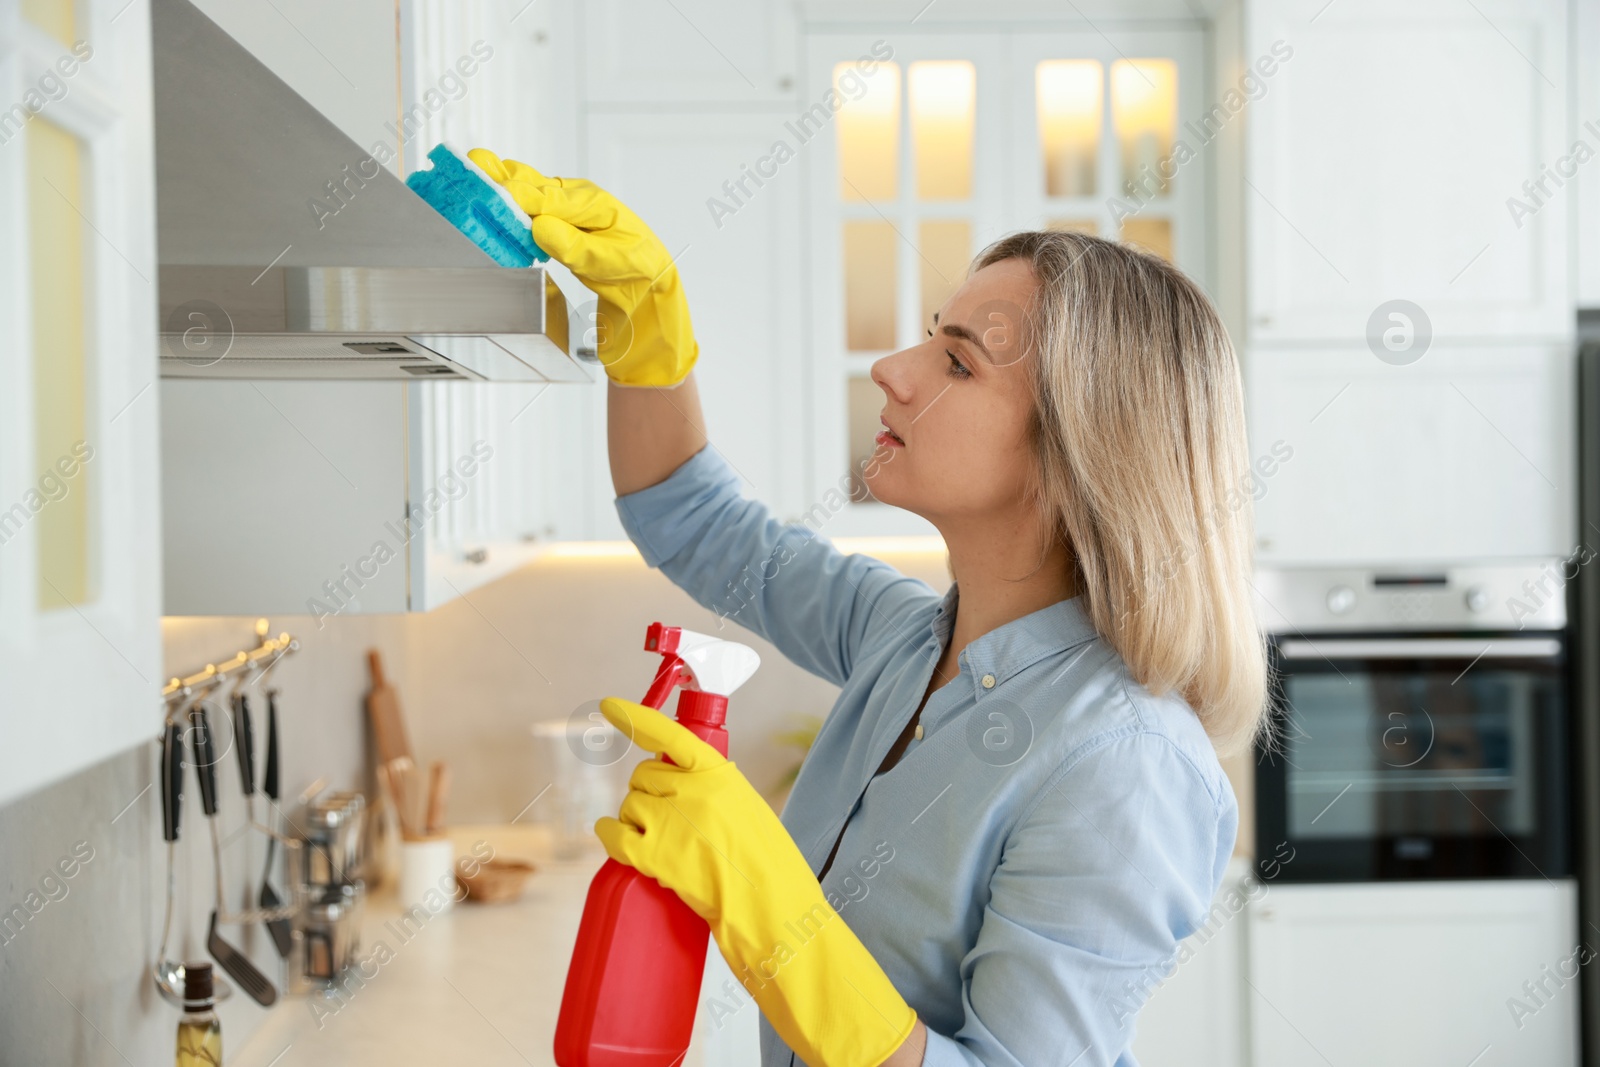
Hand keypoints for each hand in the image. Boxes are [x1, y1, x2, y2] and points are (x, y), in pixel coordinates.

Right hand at [466, 148, 697, 387]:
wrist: (646, 279)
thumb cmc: (636, 267)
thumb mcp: (610, 262)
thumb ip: (575, 246)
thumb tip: (540, 227)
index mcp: (592, 202)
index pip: (547, 196)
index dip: (516, 196)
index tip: (491, 195)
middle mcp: (574, 196)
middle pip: (529, 181)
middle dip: (496, 179)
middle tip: (465, 175)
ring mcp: (562, 205)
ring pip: (523, 189)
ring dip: (495, 189)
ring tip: (464, 185)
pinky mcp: (553, 217)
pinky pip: (524, 206)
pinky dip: (504, 206)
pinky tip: (486, 210)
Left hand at [594, 697, 917, 1066]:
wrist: (772, 909)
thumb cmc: (768, 866)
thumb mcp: (748, 809)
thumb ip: (715, 791)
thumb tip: (680, 788)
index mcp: (720, 774)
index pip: (669, 735)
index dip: (634, 718)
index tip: (609, 707)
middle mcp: (692, 791)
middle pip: (644, 776)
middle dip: (648, 791)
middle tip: (665, 817)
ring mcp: (670, 823)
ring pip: (630, 804)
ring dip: (635, 818)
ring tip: (658, 841)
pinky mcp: (654, 857)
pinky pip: (614, 836)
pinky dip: (610, 834)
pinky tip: (613, 835)